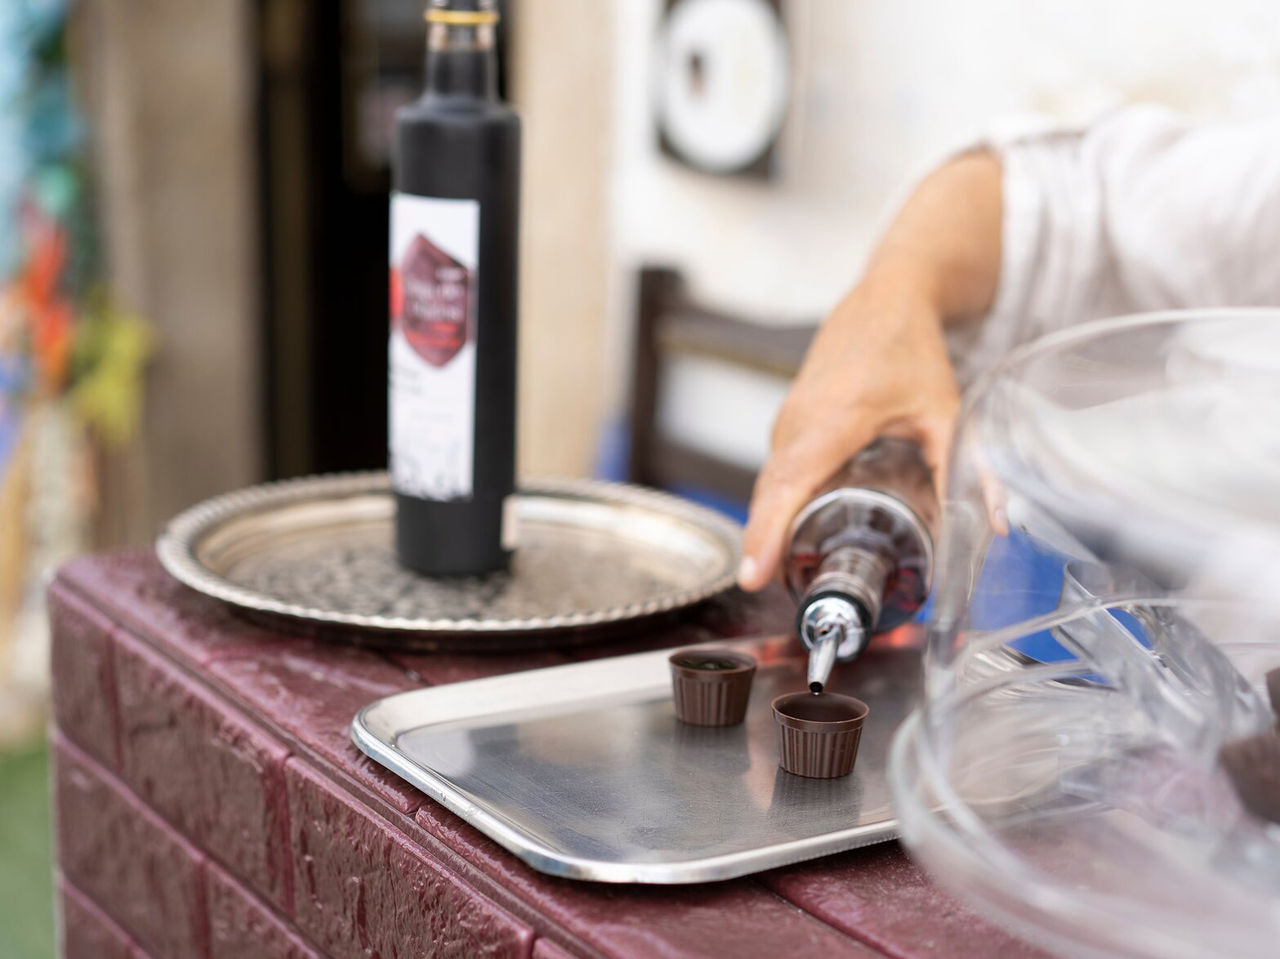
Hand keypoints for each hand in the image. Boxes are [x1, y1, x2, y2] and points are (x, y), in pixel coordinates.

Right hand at [738, 266, 960, 590]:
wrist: (884, 298)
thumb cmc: (908, 348)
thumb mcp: (945, 410)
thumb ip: (967, 467)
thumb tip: (992, 523)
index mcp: (835, 420)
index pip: (789, 484)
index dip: (768, 532)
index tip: (754, 573)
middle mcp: (800, 421)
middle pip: (770, 494)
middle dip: (762, 545)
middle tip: (766, 591)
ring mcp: (787, 420)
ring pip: (768, 484)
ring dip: (767, 527)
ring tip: (775, 573)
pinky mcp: (787, 424)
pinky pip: (774, 471)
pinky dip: (775, 504)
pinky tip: (789, 533)